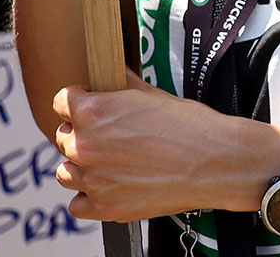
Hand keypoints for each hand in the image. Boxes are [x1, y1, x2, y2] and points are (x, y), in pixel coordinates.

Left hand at [52, 73, 279, 221]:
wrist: (217, 161)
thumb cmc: (191, 125)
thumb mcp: (155, 94)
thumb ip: (123, 84)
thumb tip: (111, 72)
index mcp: (94, 112)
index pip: (61, 101)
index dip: (79, 100)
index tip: (91, 104)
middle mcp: (85, 146)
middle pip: (63, 136)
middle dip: (83, 133)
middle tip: (112, 136)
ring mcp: (92, 180)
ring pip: (66, 171)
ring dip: (83, 166)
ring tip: (111, 163)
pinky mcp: (104, 207)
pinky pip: (77, 203)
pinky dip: (90, 197)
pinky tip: (112, 186)